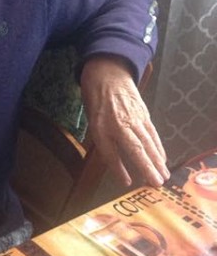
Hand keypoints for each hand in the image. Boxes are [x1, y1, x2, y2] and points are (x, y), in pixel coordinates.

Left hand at [80, 55, 169, 187]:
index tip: (127, 182)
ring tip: (163, 176)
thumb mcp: (92, 120)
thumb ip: (103, 140)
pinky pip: (152, 134)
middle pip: (135, 148)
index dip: (119, 168)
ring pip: (147, 142)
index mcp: (101, 126)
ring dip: (156, 161)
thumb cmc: (96, 99)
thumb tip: (115, 161)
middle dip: (146, 167)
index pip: (110, 151)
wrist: (108, 73)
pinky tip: (162, 159)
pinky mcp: (144, 114)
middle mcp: (119, 123)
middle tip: (156, 183)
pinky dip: (158, 148)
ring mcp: (134, 118)